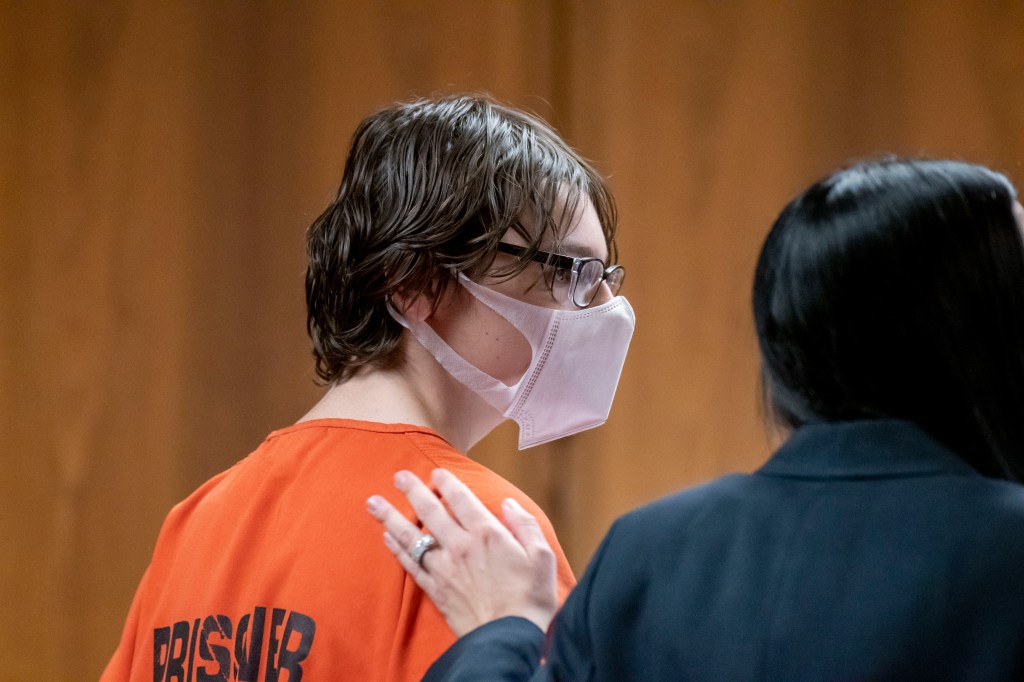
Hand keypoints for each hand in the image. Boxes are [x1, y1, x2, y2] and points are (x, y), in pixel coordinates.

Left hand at [366, 468, 558, 636]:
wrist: (509, 639)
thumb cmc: (531, 599)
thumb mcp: (542, 556)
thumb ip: (525, 525)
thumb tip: (508, 504)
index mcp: (487, 534)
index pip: (461, 499)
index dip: (447, 482)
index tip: (436, 472)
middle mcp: (460, 547)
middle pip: (430, 512)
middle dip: (412, 490)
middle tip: (398, 475)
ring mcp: (444, 569)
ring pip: (412, 537)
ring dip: (391, 517)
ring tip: (373, 502)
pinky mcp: (436, 591)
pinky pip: (411, 565)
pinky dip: (397, 550)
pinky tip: (387, 538)